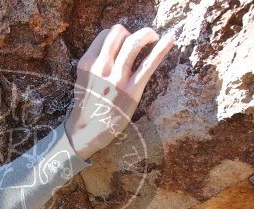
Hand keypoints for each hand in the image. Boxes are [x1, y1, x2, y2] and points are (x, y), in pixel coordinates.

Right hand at [65, 25, 173, 160]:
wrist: (86, 132)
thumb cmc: (87, 107)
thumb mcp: (83, 80)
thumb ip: (95, 64)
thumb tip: (112, 51)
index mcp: (88, 63)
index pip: (105, 34)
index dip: (117, 36)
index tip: (124, 43)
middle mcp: (101, 67)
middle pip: (119, 32)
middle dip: (132, 32)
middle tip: (142, 38)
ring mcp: (117, 78)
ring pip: (134, 42)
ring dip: (147, 34)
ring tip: (153, 36)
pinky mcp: (132, 90)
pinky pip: (149, 64)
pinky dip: (162, 48)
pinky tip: (171, 39)